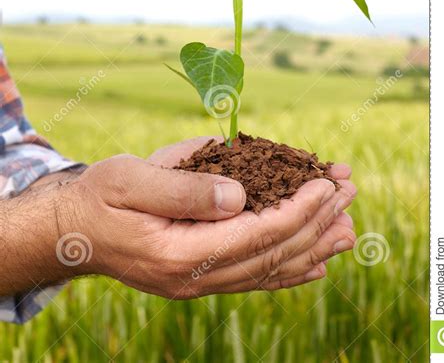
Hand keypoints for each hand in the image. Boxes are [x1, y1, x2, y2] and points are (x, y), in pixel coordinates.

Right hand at [55, 137, 355, 297]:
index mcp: (179, 252)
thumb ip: (184, 189)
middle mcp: (196, 277)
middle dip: (315, 222)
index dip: (296, 210)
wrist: (75, 232)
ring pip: (269, 271)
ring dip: (313, 247)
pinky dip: (290, 270)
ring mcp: (200, 282)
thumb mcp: (131, 180)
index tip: (326, 185)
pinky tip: (316, 263)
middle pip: (271, 254)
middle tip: (349, 193)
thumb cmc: (100, 198)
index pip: (254, 235)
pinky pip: (255, 279)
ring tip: (348, 226)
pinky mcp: (202, 277)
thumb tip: (238, 196)